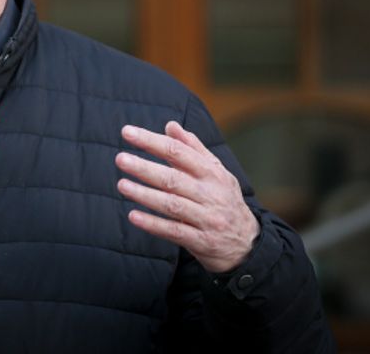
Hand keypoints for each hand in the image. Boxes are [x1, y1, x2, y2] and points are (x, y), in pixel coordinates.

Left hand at [115, 121, 258, 272]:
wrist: (248, 244)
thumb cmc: (225, 200)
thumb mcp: (217, 172)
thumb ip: (193, 149)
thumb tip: (170, 125)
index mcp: (213, 173)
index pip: (179, 152)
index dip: (152, 141)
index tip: (127, 132)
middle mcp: (211, 194)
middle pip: (174, 178)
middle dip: (145, 168)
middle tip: (121, 159)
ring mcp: (207, 219)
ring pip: (172, 205)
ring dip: (145, 195)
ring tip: (122, 185)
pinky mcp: (202, 241)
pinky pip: (174, 231)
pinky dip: (153, 224)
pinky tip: (133, 216)